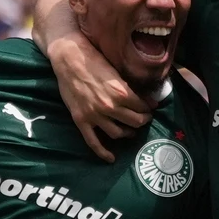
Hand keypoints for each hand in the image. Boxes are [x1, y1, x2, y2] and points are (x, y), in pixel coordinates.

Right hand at [48, 34, 151, 161]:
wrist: (68, 59)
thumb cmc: (94, 60)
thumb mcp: (117, 72)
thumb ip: (132, 88)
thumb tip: (150, 101)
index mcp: (122, 92)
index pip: (143, 107)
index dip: (148, 108)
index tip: (149, 109)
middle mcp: (110, 106)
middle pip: (134, 122)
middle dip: (142, 121)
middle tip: (143, 119)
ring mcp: (95, 115)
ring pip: (118, 133)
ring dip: (127, 133)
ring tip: (129, 131)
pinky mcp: (81, 120)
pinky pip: (93, 142)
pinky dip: (103, 152)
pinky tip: (111, 158)